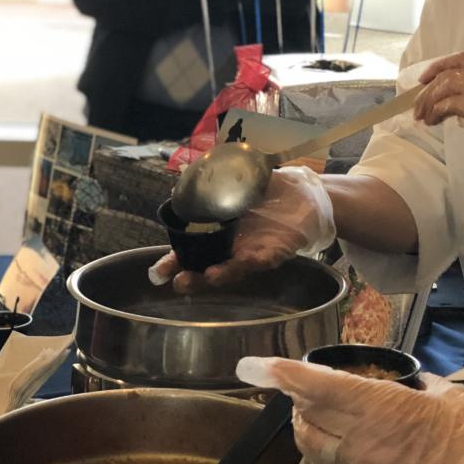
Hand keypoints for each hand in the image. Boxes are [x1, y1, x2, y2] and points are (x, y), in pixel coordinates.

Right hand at [148, 166, 335, 292]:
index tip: (157, 273)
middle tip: (176, 281)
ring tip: (206, 276)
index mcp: (217, 231)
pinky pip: (261, 260)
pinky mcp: (274, 252)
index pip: (189, 251)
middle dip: (190, 277)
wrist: (306, 197)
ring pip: (231, 269)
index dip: (172, 262)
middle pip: (205, 267)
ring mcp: (251, 252)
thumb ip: (211, 183)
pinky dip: (250, 263)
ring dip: (218, 275)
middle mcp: (230, 247)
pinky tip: (241, 263)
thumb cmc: (268, 191)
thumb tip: (179, 184)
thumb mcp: (237, 182)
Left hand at [237, 356, 463, 463]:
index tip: (258, 365)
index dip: (285, 374)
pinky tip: (335, 443)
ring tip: (316, 412)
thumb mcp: (447, 396)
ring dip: (306, 425)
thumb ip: (421, 383)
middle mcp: (357, 438)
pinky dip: (320, 450)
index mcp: (378, 407)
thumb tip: (411, 380)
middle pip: (305, 415)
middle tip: (299, 384)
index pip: (318, 387)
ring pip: (308, 444)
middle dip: (296, 396)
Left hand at [413, 52, 463, 187]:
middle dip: (429, 89)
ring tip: (422, 116)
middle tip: (416, 106)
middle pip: (452, 72)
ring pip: (448, 84)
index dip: (440, 64)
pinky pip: (451, 104)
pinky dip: (437, 111)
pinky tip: (432, 121)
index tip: (423, 78)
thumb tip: (437, 91)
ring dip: (429, 100)